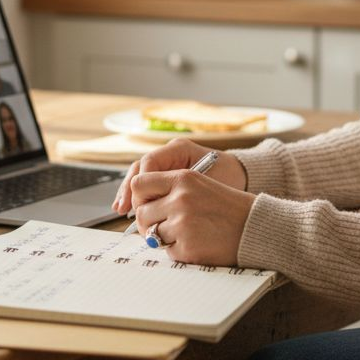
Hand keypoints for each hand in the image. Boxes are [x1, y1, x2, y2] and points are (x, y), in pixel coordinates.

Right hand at [112, 137, 246, 215]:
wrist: (239, 175)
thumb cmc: (227, 178)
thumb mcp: (210, 184)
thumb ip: (186, 191)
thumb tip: (160, 205)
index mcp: (179, 149)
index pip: (150, 161)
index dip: (141, 182)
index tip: (139, 202)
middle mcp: (168, 153)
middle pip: (140, 168)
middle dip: (130, 189)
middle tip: (124, 209)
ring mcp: (165, 164)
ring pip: (139, 176)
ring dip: (128, 193)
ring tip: (120, 210)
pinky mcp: (164, 175)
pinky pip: (146, 184)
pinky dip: (137, 196)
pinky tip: (128, 210)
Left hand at [129, 168, 254, 265]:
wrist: (256, 227)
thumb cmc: (229, 208)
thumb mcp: (200, 185)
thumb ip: (170, 190)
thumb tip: (138, 207)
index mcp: (183, 178)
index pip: (139, 183)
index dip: (139, 198)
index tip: (147, 205)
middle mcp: (180, 199)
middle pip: (141, 213)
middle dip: (149, 223)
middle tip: (164, 226)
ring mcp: (183, 224)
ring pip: (152, 235)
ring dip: (164, 238)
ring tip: (186, 234)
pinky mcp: (187, 247)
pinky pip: (168, 252)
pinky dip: (179, 251)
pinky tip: (197, 244)